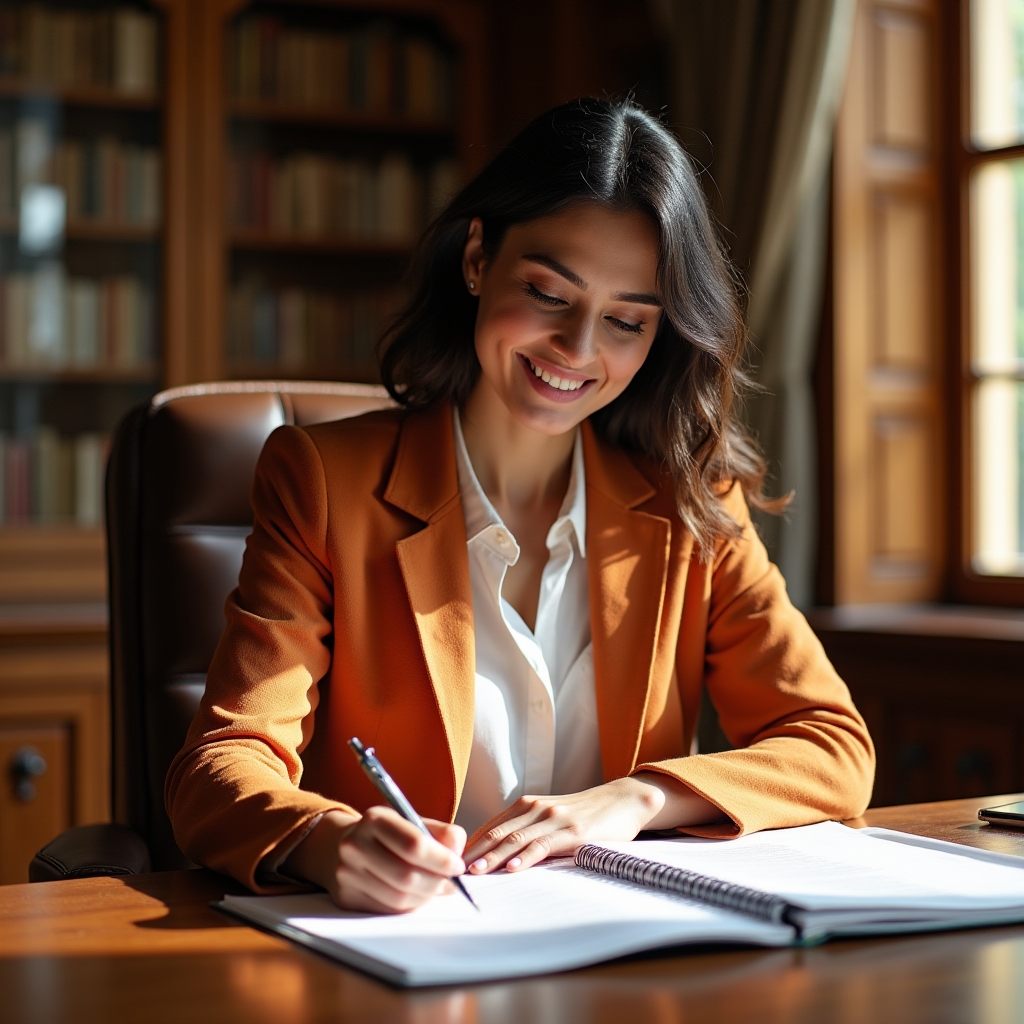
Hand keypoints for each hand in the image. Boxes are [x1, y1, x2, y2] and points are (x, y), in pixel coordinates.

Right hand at [282, 807, 466, 913]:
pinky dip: (409, 906)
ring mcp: (347, 873)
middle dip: (437, 882)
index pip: (414, 844)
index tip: (458, 865)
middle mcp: (356, 845)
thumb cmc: (386, 835)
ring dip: (425, 896)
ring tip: (436, 888)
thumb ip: (440, 833)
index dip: (441, 859)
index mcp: (375, 819)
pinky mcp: (346, 897)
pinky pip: (387, 910)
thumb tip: (458, 853)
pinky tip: (416, 895)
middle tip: (452, 883)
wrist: (339, 846)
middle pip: (406, 875)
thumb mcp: (412, 821)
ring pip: (398, 897)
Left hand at [464, 773, 722, 874]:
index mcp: (526, 806)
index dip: (470, 846)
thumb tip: (497, 858)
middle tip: (452, 871)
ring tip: (476, 872)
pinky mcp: (573, 831)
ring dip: (493, 857)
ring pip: (516, 839)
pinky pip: (544, 845)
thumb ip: (527, 832)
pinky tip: (514, 868)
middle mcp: (536, 808)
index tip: (450, 863)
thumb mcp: (550, 818)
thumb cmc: (584, 815)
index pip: (490, 827)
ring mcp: (554, 818)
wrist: (622, 800)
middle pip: (497, 833)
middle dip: (474, 853)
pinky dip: (527, 857)